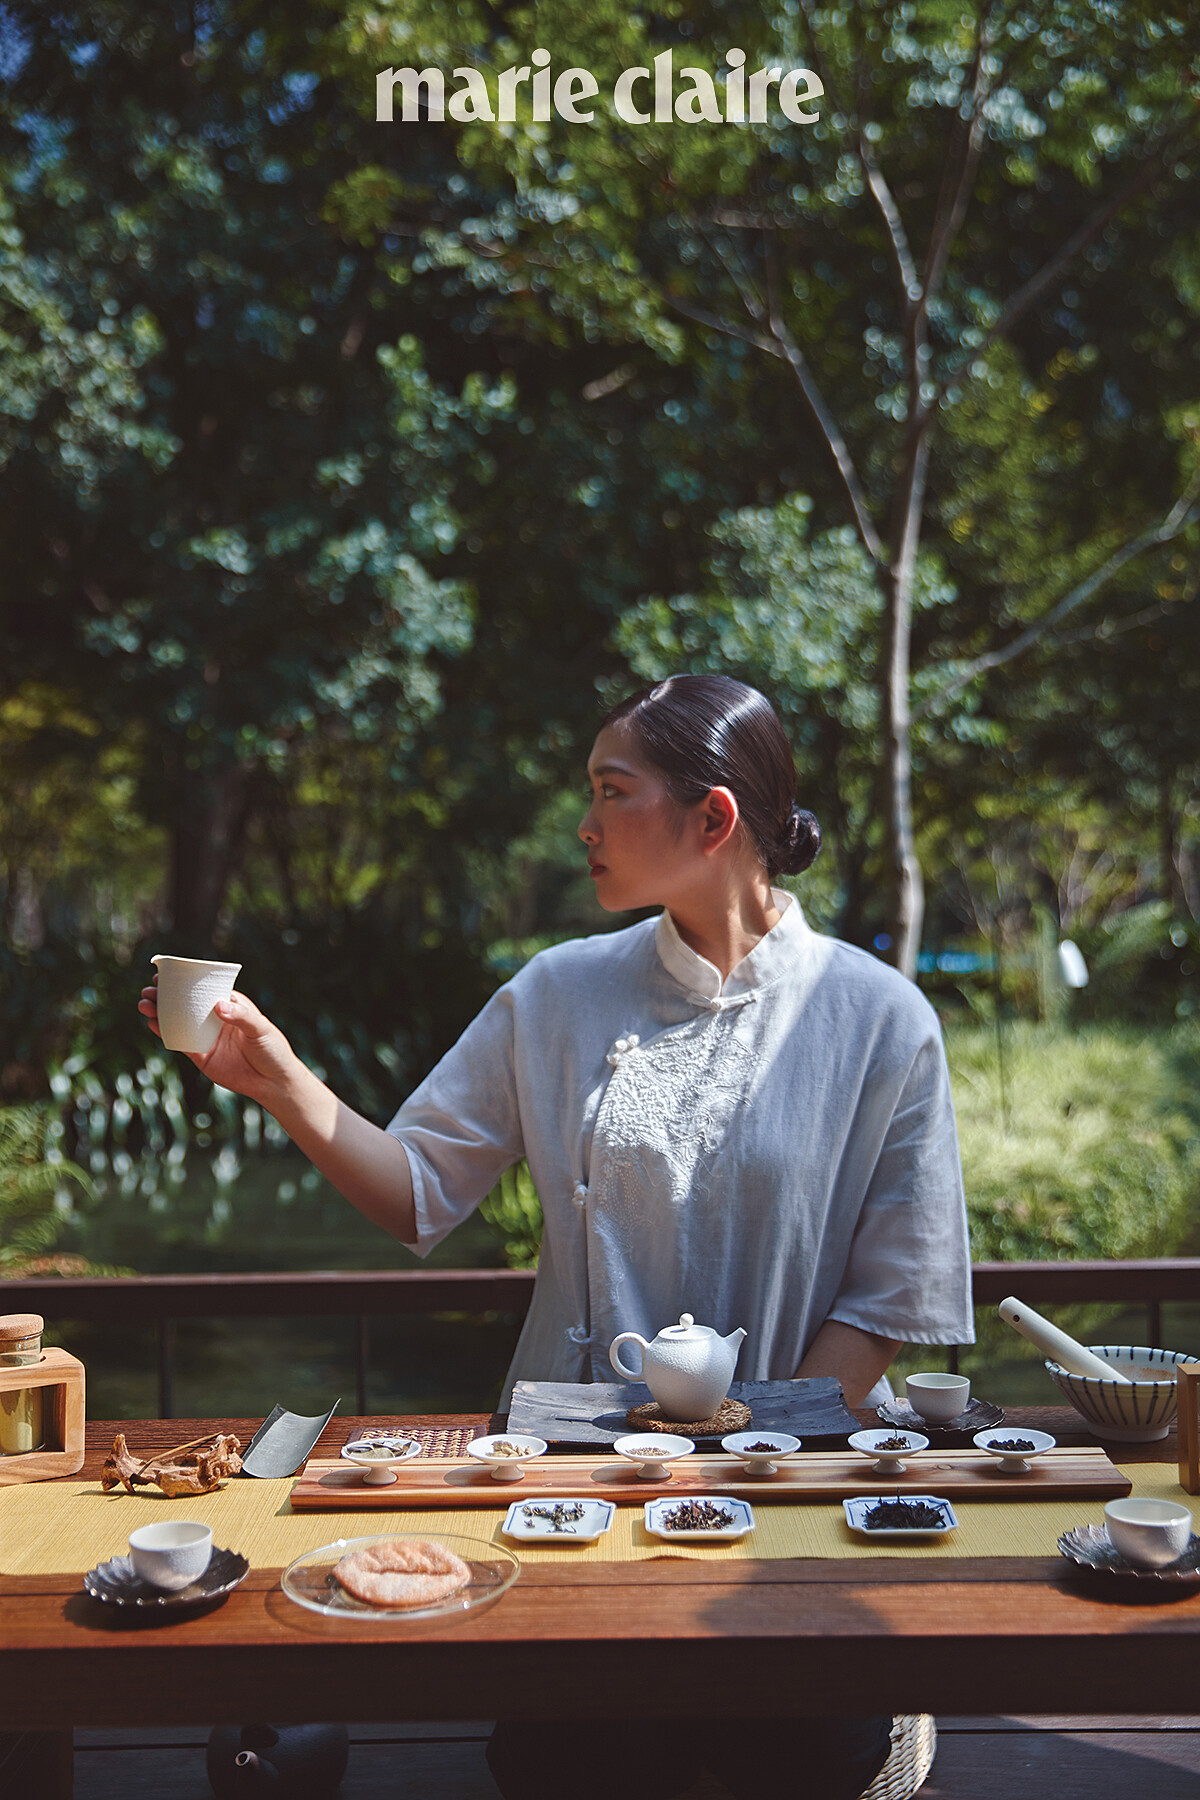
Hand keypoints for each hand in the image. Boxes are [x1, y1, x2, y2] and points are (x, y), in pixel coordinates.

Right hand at [138, 980, 298, 1102]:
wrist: (272, 1082)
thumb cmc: (272, 1049)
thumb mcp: (260, 1028)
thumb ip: (241, 1016)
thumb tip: (218, 1005)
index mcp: (230, 1005)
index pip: (204, 989)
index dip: (184, 981)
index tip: (164, 973)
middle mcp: (215, 1019)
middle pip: (185, 1004)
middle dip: (165, 995)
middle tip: (148, 990)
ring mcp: (206, 1037)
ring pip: (178, 1022)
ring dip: (160, 1013)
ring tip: (144, 1004)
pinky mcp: (201, 1056)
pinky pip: (180, 1043)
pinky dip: (165, 1033)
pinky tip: (152, 1024)